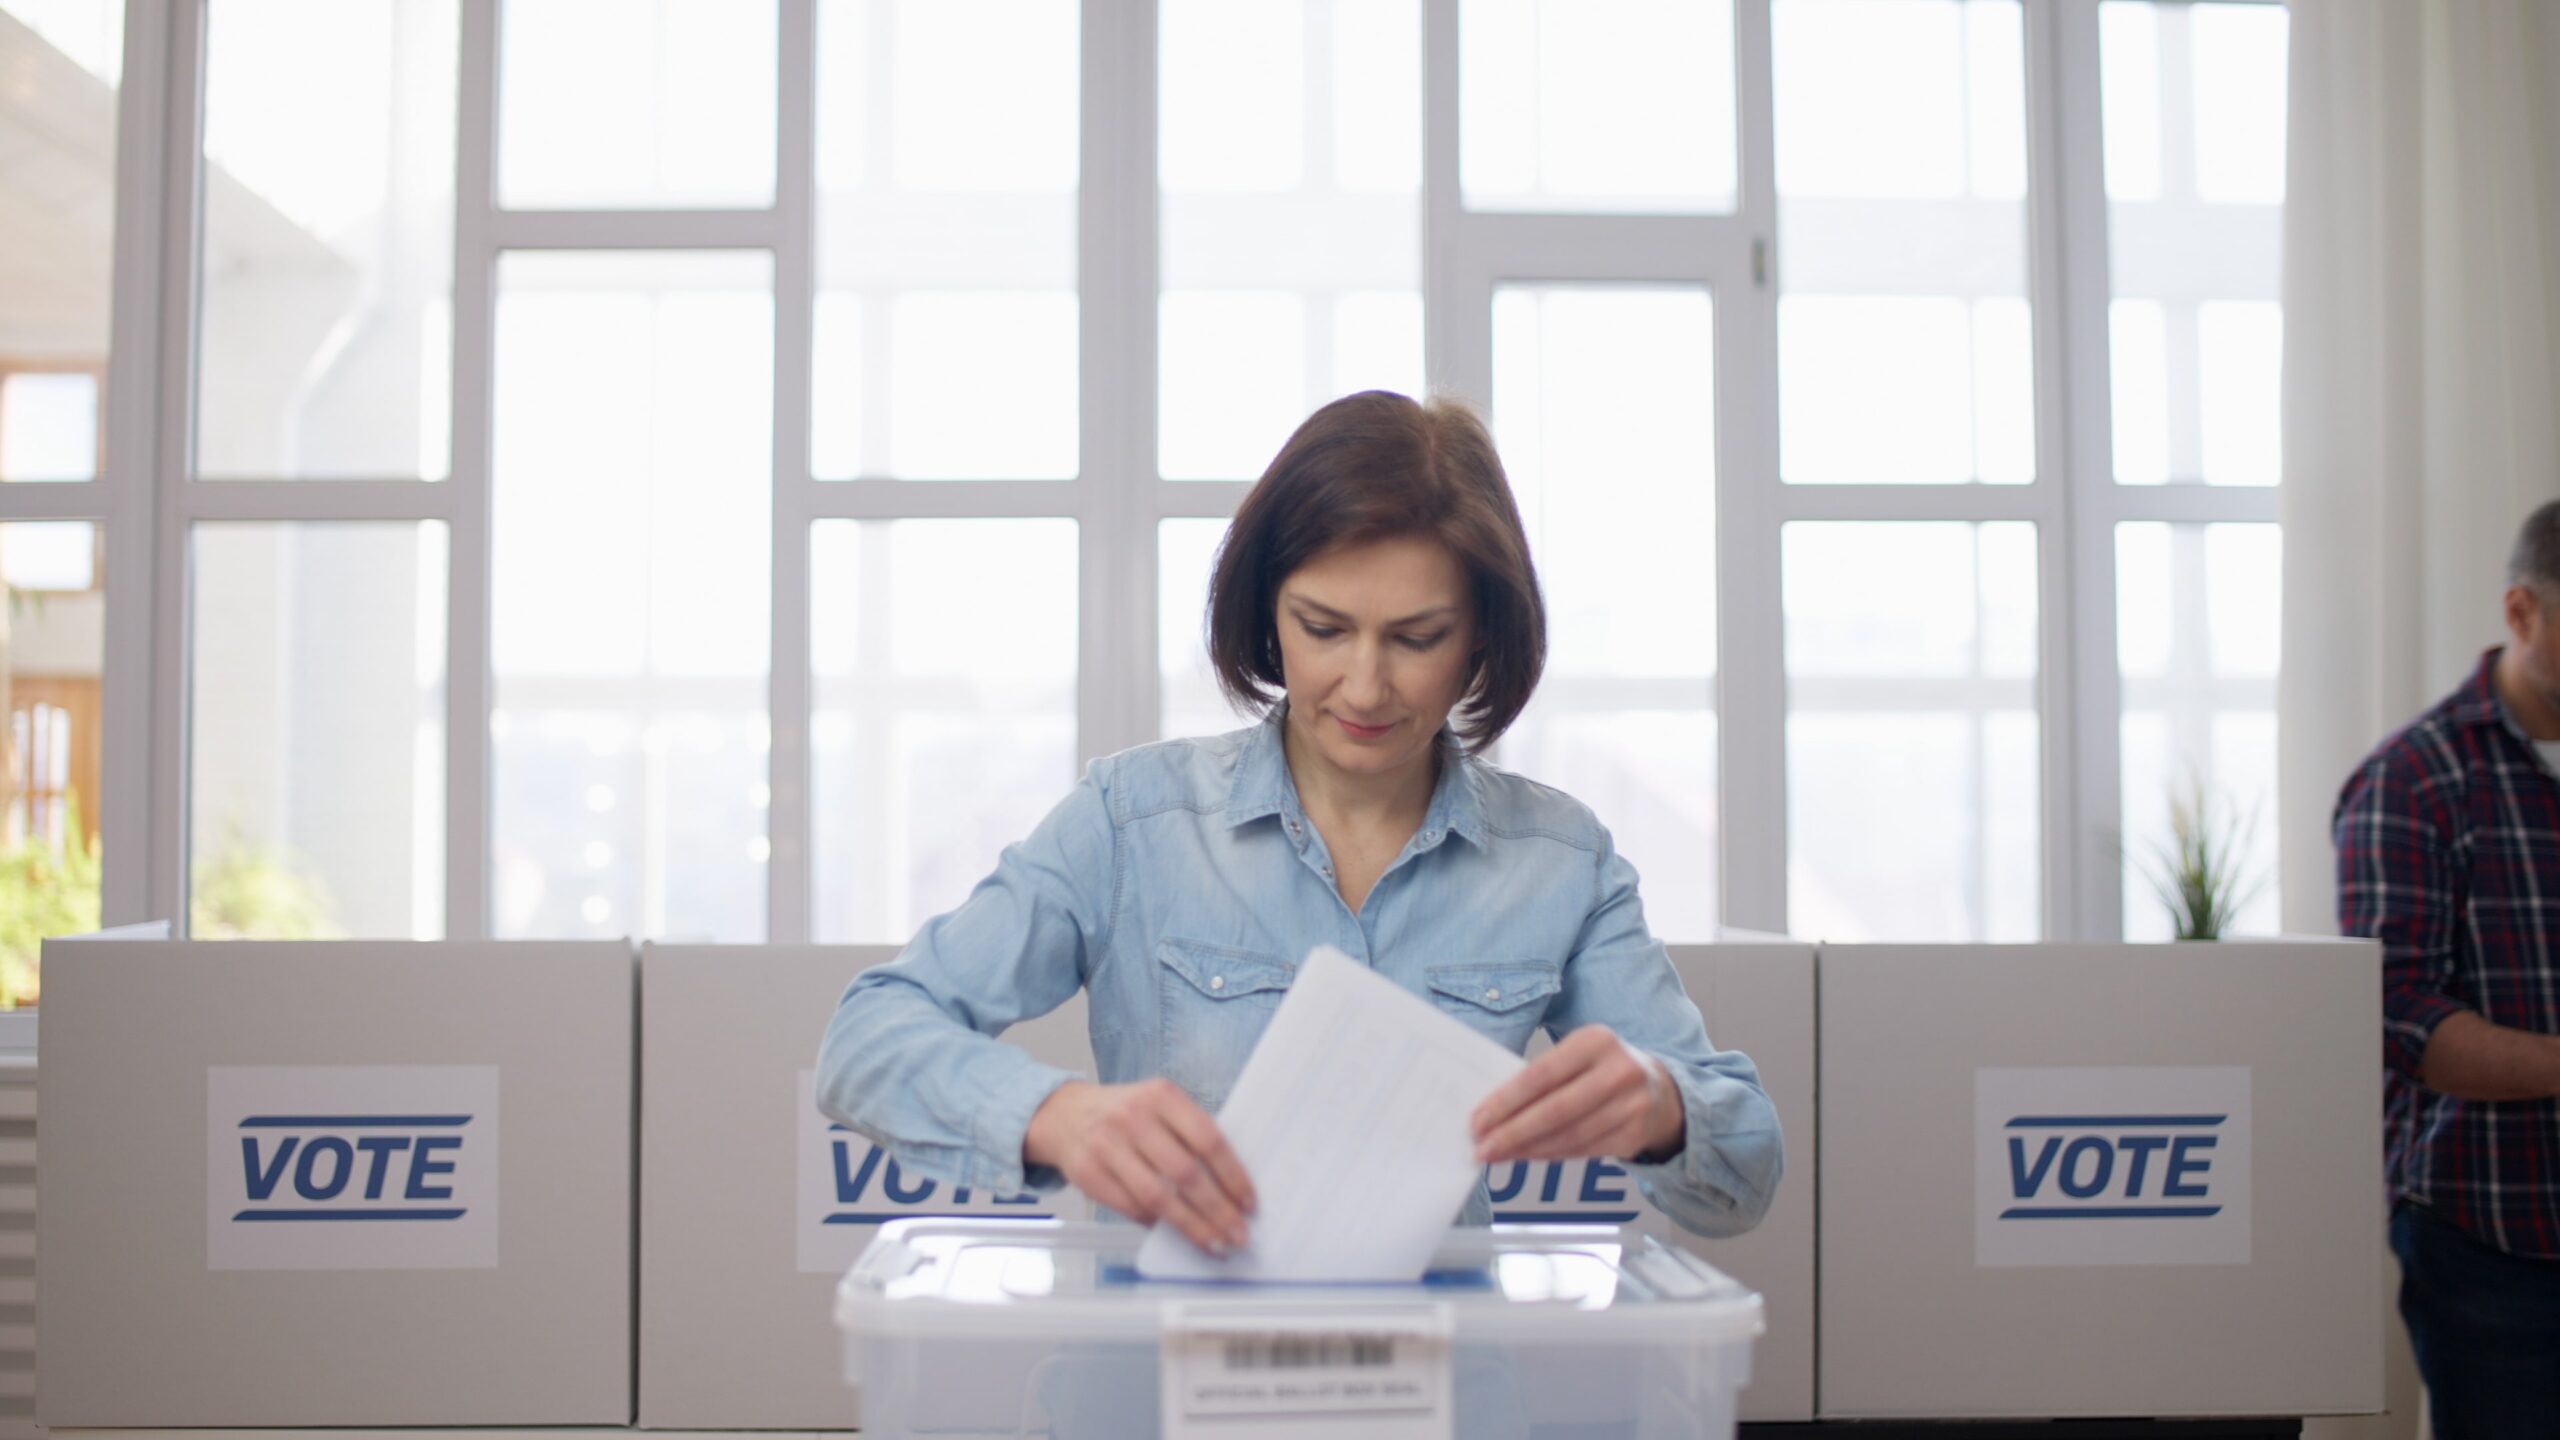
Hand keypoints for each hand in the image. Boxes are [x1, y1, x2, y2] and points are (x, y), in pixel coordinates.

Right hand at [1025, 1078, 1257, 1254]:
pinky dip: (1156, 1225)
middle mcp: (1133, 1118)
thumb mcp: (1159, 1106)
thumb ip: (1190, 1135)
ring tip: (1214, 1243)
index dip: (1233, 1176)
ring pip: (1158, 1198)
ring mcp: (1107, 1145)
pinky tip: (1174, 1233)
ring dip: (1191, 1227)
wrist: (1064, 1114)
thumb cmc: (1125, 1114)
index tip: (1250, 1203)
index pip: (1208, 1139)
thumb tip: (1229, 1187)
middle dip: (1218, 1210)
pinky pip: (1131, 1207)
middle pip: (1185, 1173)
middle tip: (1238, 1234)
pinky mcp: (1087, 1173)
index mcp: (1161, 1096)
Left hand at [1471, 1026, 1684, 1164]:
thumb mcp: (1576, 1055)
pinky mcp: (1635, 1135)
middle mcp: (1619, 1071)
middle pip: (1555, 1110)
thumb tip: (1493, 1111)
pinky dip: (1551, 1155)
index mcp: (1596, 1041)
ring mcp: (1632, 1105)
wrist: (1657, 1089)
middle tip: (1483, 1147)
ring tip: (1499, 1155)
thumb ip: (1542, 1077)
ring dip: (1528, 1149)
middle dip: (1513, 1132)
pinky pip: (1583, 1150)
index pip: (1541, 1075)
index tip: (1478, 1120)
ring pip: (1569, 1135)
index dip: (1506, 1101)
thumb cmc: (1600, 1069)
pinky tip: (1528, 1156)